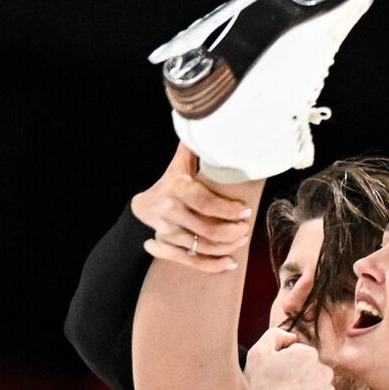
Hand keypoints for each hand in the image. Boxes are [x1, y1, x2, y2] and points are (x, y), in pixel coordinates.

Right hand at [134, 142, 253, 272]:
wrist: (141, 208)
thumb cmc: (169, 183)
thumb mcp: (179, 164)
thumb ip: (195, 149)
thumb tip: (210, 123)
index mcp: (176, 188)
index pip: (205, 202)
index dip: (227, 209)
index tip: (245, 212)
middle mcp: (170, 211)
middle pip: (206, 229)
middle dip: (231, 232)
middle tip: (246, 230)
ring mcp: (167, 232)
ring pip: (201, 246)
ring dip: (226, 247)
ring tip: (241, 241)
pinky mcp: (167, 248)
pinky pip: (191, 261)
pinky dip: (212, 266)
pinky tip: (229, 263)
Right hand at [243, 328, 337, 389]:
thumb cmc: (256, 389)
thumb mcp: (258, 352)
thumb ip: (276, 335)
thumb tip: (292, 337)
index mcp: (309, 355)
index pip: (301, 355)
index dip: (286, 364)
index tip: (276, 376)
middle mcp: (324, 372)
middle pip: (313, 370)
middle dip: (300, 376)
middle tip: (281, 389)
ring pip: (319, 388)